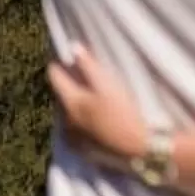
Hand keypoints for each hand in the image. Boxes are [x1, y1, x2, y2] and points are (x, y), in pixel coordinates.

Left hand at [48, 45, 147, 161]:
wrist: (140, 148)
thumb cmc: (124, 113)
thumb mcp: (107, 85)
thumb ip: (89, 65)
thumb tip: (73, 47)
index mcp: (71, 102)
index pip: (54, 76)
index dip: (58, 63)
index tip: (64, 56)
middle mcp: (67, 120)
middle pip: (61, 94)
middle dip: (67, 83)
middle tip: (79, 74)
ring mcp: (75, 136)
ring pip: (68, 112)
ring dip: (74, 102)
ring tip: (89, 95)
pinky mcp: (85, 148)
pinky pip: (76, 129)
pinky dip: (81, 119)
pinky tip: (96, 117)